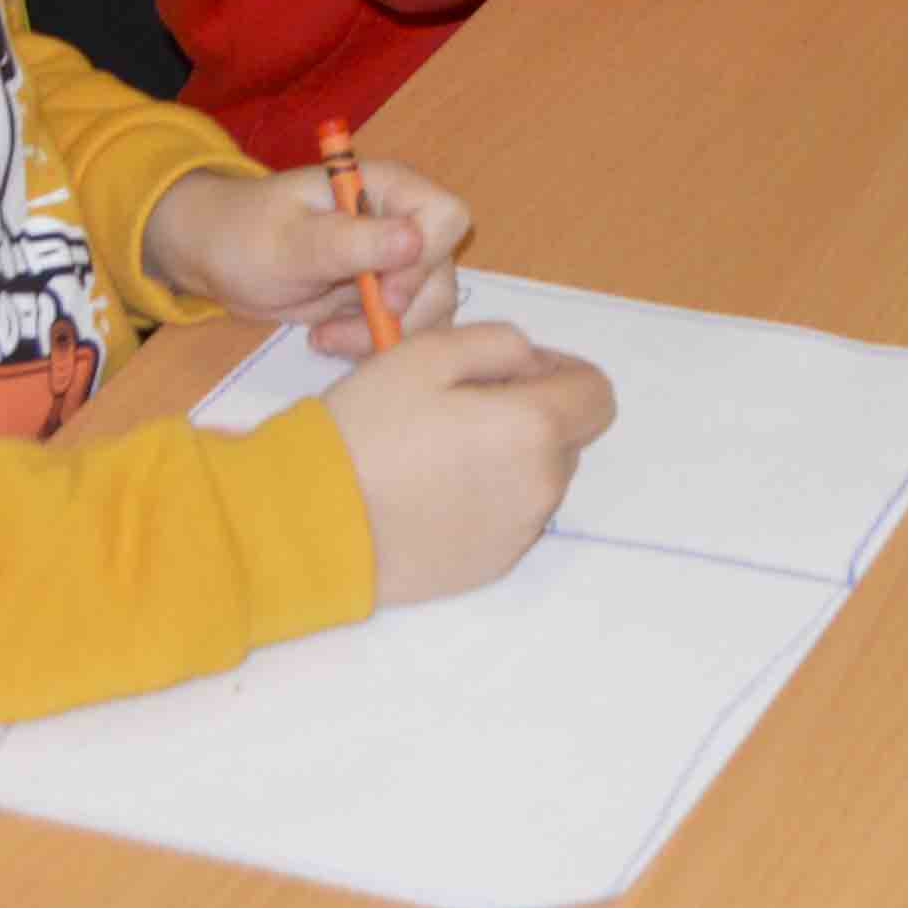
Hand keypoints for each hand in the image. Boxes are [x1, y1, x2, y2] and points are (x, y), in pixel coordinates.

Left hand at [138, 158, 463, 344]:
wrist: (218, 257)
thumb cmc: (246, 234)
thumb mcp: (290, 242)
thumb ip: (350, 241)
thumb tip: (414, 241)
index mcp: (388, 188)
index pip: (446, 218)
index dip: (426, 259)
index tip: (382, 293)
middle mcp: (402, 224)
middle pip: (443, 275)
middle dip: (400, 313)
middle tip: (339, 332)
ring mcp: (396, 264)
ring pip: (430, 310)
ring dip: (382, 336)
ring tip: (325, 338)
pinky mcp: (382, 298)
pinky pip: (403, 329)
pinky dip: (371, 345)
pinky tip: (327, 339)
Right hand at [324, 317, 614, 604]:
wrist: (312, 523)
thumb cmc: (366, 429)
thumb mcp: (426, 352)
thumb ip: (500, 342)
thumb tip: (532, 363)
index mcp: (535, 428)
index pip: (596, 393)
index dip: (558, 372)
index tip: (508, 372)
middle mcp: (542, 486)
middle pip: (566, 436)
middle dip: (529, 414)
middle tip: (459, 408)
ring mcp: (519, 533)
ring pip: (537, 478)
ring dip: (508, 457)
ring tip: (437, 452)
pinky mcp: (491, 566)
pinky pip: (510, 518)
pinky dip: (486, 499)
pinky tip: (430, 493)